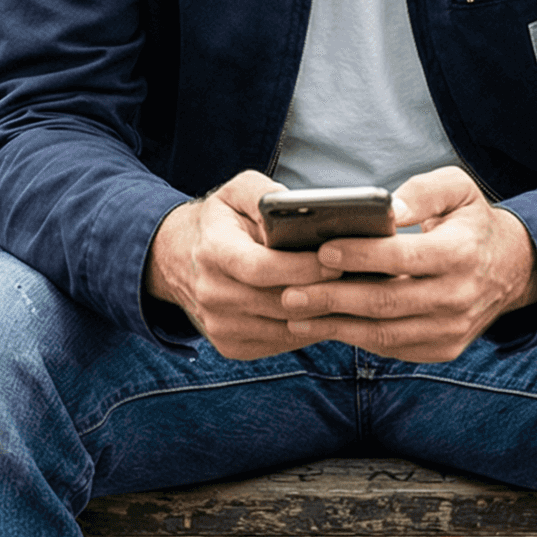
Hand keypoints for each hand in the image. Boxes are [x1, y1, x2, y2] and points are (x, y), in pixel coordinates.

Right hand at [145, 170, 341, 359]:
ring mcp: (219, 324)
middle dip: (321, 292)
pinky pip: (280, 343)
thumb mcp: (237, 191)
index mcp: (213, 251)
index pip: (261, 268)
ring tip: (350, 296)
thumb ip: (267, 194)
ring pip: (284, 327)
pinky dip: (307, 329)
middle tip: (357, 281)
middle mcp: (211, 293)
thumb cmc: (221, 220)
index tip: (336, 261)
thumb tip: (300, 212)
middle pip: (277, 302)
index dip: (302, 268)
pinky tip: (324, 311)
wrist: (179, 258)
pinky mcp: (230, 345)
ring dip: (320, 315)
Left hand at [277, 166, 536, 362]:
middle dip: (333, 299)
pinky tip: (324, 324)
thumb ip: (423, 190)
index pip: (405, 257)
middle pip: (387, 302)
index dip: (362, 256)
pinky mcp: (442, 349)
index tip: (323, 250)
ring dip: (335, 326)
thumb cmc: (470, 221)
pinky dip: (355, 338)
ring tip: (295, 312)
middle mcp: (459, 296)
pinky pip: (392, 348)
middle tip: (290, 292)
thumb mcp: (458, 189)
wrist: (510, 269)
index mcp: (462, 252)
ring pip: (385, 333)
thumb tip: (390, 206)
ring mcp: (451, 329)